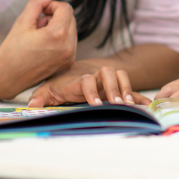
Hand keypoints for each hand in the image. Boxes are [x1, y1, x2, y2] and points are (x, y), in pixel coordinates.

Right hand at [0, 0, 76, 98]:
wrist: (6, 79)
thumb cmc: (11, 50)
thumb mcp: (22, 21)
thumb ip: (37, 3)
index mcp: (57, 35)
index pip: (65, 8)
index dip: (51, 6)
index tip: (38, 13)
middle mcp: (68, 47)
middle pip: (70, 18)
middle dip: (54, 16)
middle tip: (36, 24)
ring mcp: (69, 57)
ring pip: (71, 29)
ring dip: (57, 27)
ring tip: (38, 35)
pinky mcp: (68, 63)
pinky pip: (70, 41)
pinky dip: (59, 38)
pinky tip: (43, 45)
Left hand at [28, 62, 152, 106]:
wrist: (75, 71)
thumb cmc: (61, 84)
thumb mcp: (48, 90)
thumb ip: (39, 97)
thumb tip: (30, 106)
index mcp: (78, 79)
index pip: (85, 80)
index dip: (91, 90)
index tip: (96, 104)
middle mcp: (95, 77)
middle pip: (107, 73)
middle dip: (113, 88)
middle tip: (117, 103)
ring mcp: (107, 82)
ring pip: (120, 76)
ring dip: (126, 88)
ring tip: (129, 105)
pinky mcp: (116, 88)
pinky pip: (130, 88)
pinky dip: (139, 96)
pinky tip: (147, 106)